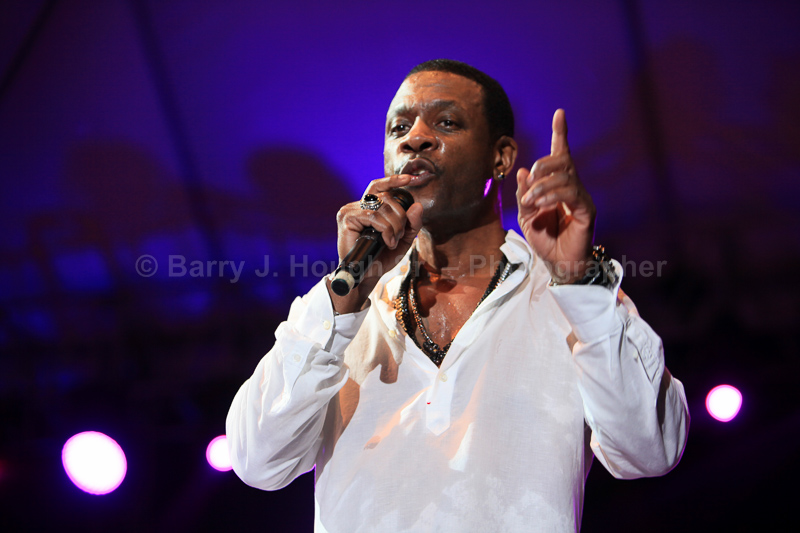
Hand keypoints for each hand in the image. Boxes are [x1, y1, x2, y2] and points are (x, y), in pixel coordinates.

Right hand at [328, 174, 422, 312]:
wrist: (366, 275)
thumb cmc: (380, 257)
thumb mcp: (402, 239)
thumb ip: (412, 223)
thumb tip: (418, 205)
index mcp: (367, 207)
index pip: (379, 186)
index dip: (393, 180)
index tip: (410, 179)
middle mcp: (357, 205)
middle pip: (386, 198)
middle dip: (400, 217)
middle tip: (400, 236)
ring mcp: (350, 210)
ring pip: (382, 207)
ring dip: (394, 226)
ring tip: (392, 241)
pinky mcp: (346, 218)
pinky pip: (373, 216)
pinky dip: (385, 229)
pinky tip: (386, 241)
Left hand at [516, 109, 595, 282]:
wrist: (557, 264)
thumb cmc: (544, 239)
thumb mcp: (526, 215)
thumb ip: (524, 194)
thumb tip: (524, 171)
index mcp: (558, 185)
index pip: (561, 154)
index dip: (560, 133)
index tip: (559, 113)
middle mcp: (573, 187)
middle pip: (562, 161)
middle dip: (542, 166)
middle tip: (529, 185)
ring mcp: (581, 198)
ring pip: (564, 176)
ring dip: (541, 187)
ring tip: (531, 202)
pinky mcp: (587, 210)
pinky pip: (570, 193)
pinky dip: (552, 196)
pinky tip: (542, 205)